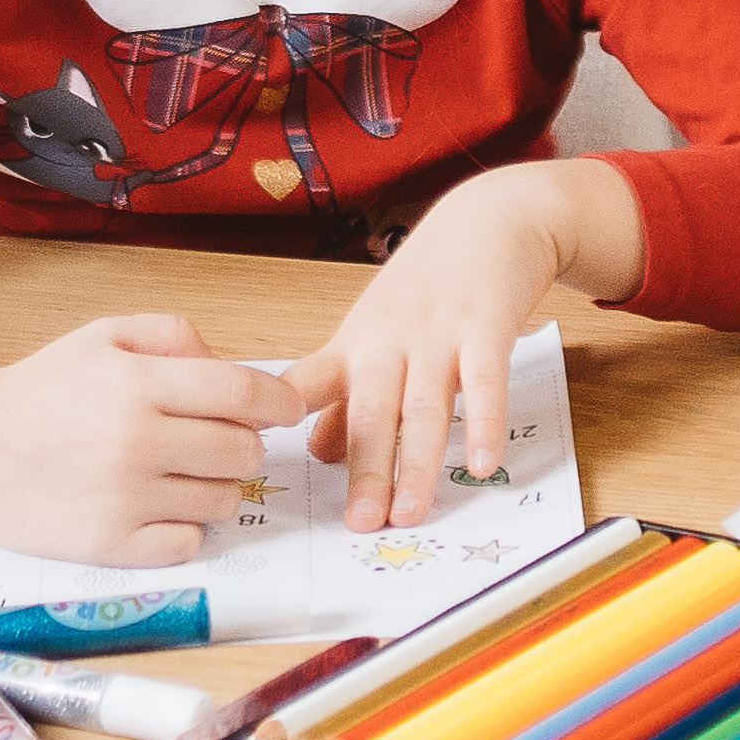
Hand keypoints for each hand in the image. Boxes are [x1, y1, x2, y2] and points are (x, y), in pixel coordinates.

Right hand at [0, 316, 300, 562]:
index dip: (280, 402)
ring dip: (216, 487)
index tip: (288, 409)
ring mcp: (125, 499)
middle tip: (216, 441)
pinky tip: (158, 508)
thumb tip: (229, 362)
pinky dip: (186, 527)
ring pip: (224, 501)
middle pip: (244, 452)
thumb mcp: (100, 336)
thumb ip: (171, 334)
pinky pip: (190, 542)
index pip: (244, 395)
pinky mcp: (111, 546)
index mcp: (137, 384)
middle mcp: (136, 442)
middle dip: (243, 445)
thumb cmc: (37, 391)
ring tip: (178, 473)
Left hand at [296, 161, 641, 527]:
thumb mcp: (374, 331)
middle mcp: (389, 341)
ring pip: (424, 406)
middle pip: (369, 411)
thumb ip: (345, 393)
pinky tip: (480, 464)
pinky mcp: (487, 324)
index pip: (303, 387)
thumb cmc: (428, 282)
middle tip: (358, 522)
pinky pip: (485, 380)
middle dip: (363, 470)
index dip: (275, 422)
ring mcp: (438, 333)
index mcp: (354, 346)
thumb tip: (317, 453)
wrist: (489, 217)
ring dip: (416, 463)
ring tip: (410, 512)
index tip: (250, 462)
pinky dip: (484, 423)